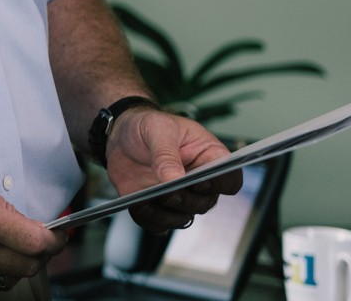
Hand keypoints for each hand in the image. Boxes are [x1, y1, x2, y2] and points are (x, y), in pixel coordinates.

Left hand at [107, 108, 241, 231]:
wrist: (120, 134)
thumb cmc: (147, 125)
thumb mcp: (157, 128)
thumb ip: (166, 153)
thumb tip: (174, 179)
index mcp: (210, 158)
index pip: (229, 180)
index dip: (220, 184)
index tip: (201, 180)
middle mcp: (199, 183)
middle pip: (205, 203)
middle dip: (186, 200)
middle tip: (168, 191)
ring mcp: (179, 196)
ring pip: (183, 217)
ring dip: (166, 214)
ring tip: (146, 200)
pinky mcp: (158, 207)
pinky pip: (158, 223)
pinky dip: (148, 218)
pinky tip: (136, 205)